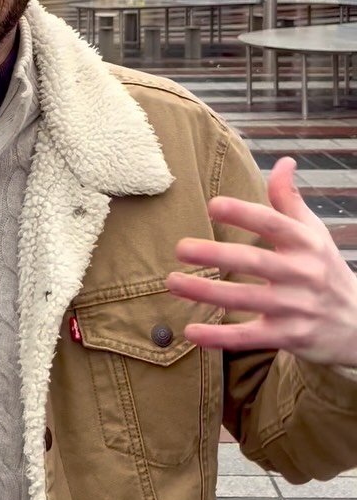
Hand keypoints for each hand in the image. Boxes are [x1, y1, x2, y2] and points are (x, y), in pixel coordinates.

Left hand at [166, 157, 356, 365]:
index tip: (213, 205)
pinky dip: (220, 337)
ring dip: (206, 292)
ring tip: (173, 281)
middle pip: (254, 261)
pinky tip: (191, 331)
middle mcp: (301, 273)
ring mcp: (295, 307)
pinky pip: (250, 337)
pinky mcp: (290, 336)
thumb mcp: (315, 233)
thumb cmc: (327, 271)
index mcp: (305, 243)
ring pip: (245, 298)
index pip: (272, 223)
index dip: (243, 214)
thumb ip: (291, 200)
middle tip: (180, 247)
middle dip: (215, 254)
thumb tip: (283, 162)